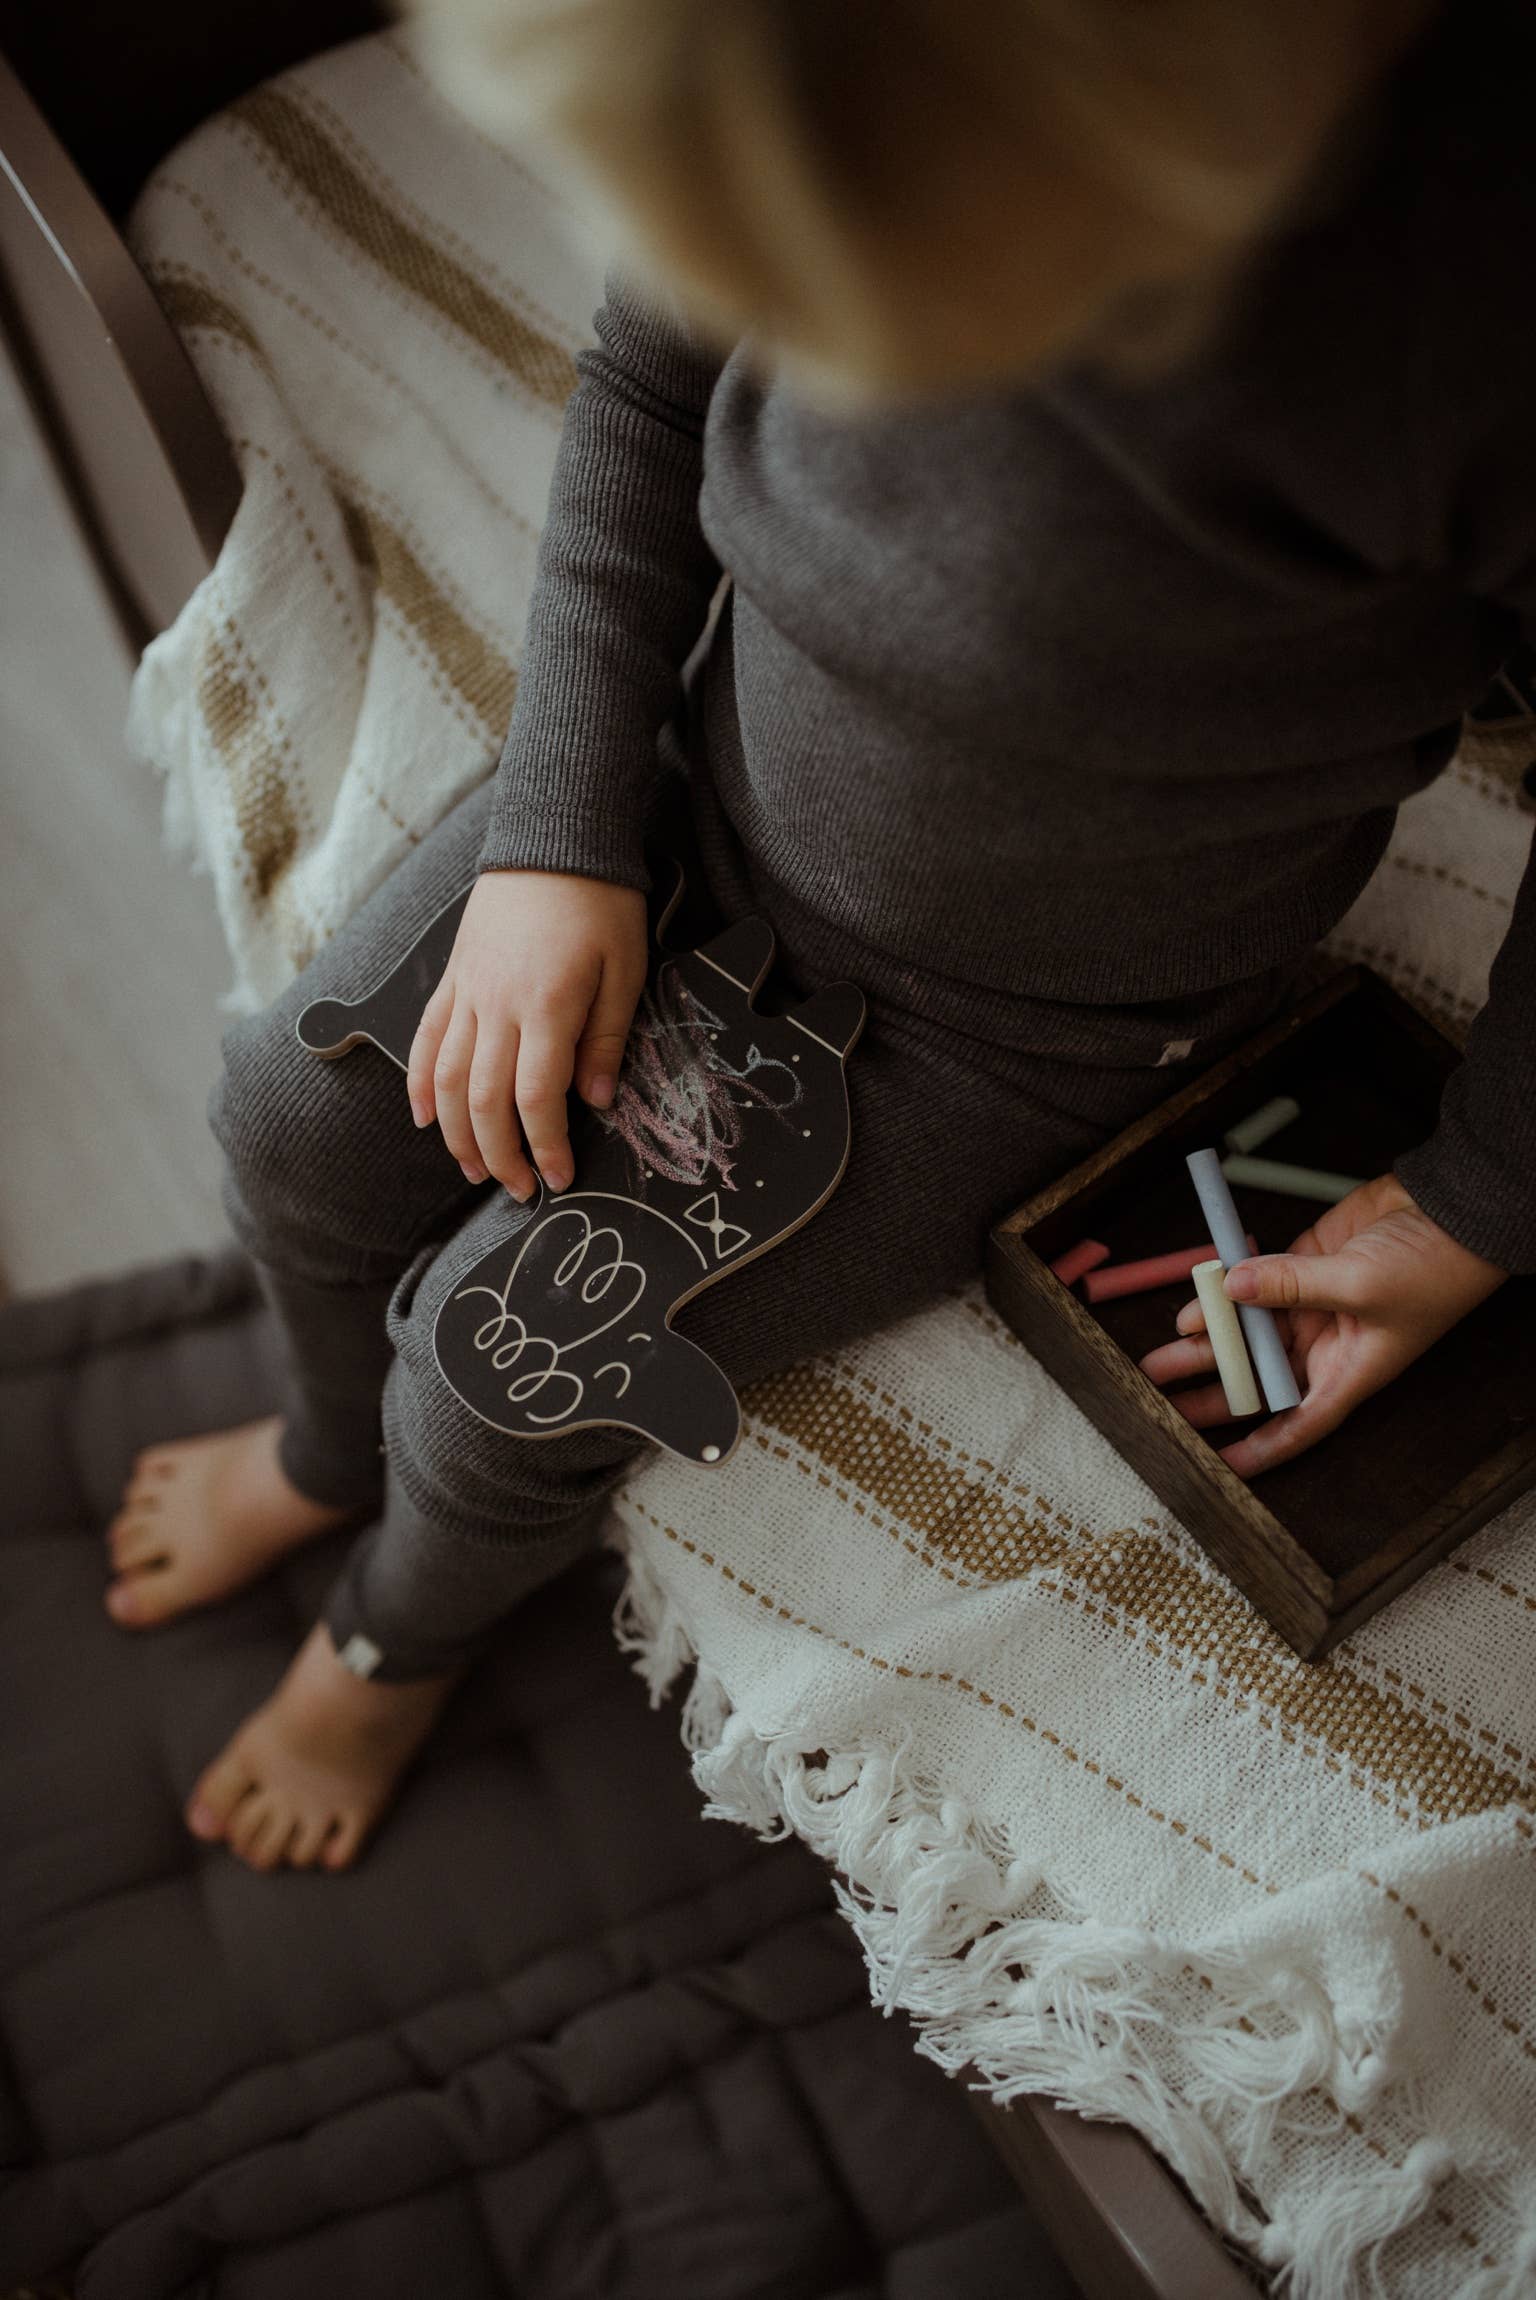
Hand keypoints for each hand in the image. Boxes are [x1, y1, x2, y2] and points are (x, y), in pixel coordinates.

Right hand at [407, 867, 647, 1197]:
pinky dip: (420, 1085)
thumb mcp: (626, 969)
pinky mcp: (453, 979)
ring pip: (446, 1080)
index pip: (536, 1098)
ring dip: (457, 1135)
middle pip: (484, 1101)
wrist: (554, 837)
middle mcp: (497, 1006)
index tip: (559, 1179)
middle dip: (499, 1155)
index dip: (545, 1147)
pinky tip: (427, 1120)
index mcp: (547, 1006)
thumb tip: (596, 1101)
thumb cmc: (601, 902)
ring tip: (475, 1169)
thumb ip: (606, 1038)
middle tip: (519, 1189)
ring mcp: (468, 993)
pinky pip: (426, 1040)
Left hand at [1137, 1173, 1506, 1477]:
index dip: (1261, 1448)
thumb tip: (1231, 1285)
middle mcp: (1328, 1345)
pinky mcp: (1303, 1265)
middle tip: (1163, 1401)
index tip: (1220, 1465)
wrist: (1453, 1209)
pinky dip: (1224, 1291)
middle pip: (1260, 1378)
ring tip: (1162, 1355)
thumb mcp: (1361, 1285)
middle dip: (1213, 1390)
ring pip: (1249, 1333)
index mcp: (1351, 1370)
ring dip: (1209, 1342)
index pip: (1300, 1422)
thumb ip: (1289, 1285)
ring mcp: (1313, 1304)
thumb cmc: (1434, 1267)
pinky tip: (1196, 1299)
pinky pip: (1253, 1284)